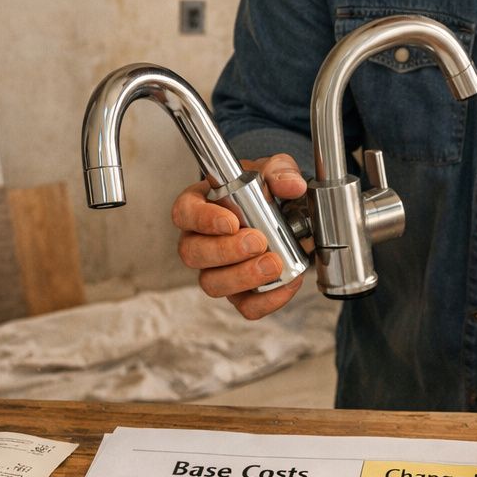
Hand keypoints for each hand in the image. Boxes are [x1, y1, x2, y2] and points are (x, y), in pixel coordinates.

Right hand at [170, 153, 307, 319]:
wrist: (287, 213)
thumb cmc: (265, 189)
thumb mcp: (273, 170)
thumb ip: (280, 171)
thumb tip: (292, 185)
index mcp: (199, 206)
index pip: (184, 213)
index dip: (203, 220)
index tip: (231, 222)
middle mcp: (200, 241)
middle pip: (192, 253)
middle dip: (225, 251)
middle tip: (258, 242)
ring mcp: (217, 270)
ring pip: (212, 283)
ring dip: (243, 277)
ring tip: (274, 263)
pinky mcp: (239, 293)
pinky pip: (245, 306)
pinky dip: (267, 299)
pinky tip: (288, 282)